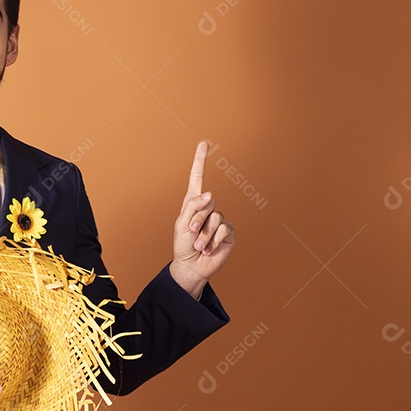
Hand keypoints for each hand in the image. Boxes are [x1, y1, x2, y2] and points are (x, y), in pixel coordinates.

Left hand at [170, 141, 234, 297]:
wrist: (192, 266)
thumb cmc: (183, 246)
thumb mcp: (181, 225)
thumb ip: (193, 207)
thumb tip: (211, 193)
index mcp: (193, 203)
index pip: (197, 178)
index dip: (200, 161)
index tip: (204, 143)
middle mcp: (208, 208)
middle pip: (206, 202)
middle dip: (196, 220)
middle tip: (190, 234)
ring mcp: (219, 219)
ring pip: (214, 218)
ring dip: (203, 234)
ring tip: (198, 245)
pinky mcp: (228, 232)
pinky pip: (223, 229)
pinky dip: (212, 240)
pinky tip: (208, 249)